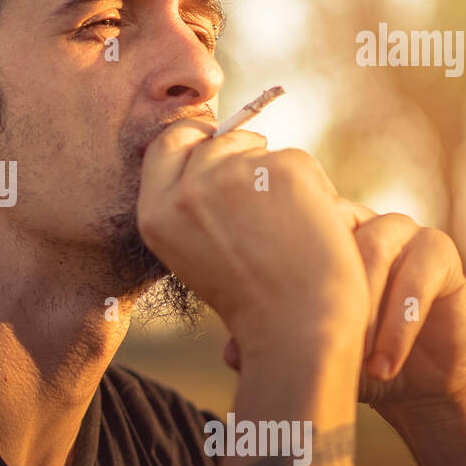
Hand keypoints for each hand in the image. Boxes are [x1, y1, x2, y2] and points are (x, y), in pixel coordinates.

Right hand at [138, 118, 368, 354]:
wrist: (297, 327)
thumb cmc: (250, 298)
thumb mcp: (191, 250)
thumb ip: (188, 201)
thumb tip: (211, 143)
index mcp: (155, 213)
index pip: (167, 144)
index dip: (193, 138)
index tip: (215, 141)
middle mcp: (186, 190)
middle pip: (216, 141)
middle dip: (242, 153)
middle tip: (267, 191)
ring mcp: (232, 175)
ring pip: (258, 149)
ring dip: (276, 175)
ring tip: (286, 226)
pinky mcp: (281, 169)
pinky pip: (295, 159)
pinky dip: (310, 186)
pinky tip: (309, 225)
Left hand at [224, 201, 465, 412]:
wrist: (412, 381)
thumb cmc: (346, 357)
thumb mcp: (303, 351)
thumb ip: (268, 342)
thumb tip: (229, 354)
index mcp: (317, 233)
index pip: (292, 222)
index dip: (281, 263)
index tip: (271, 317)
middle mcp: (356, 222)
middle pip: (332, 232)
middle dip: (320, 290)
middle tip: (311, 342)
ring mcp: (400, 231)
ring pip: (376, 249)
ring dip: (360, 309)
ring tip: (349, 363)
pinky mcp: (440, 252)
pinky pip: (418, 276)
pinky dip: (398, 326)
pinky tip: (381, 368)